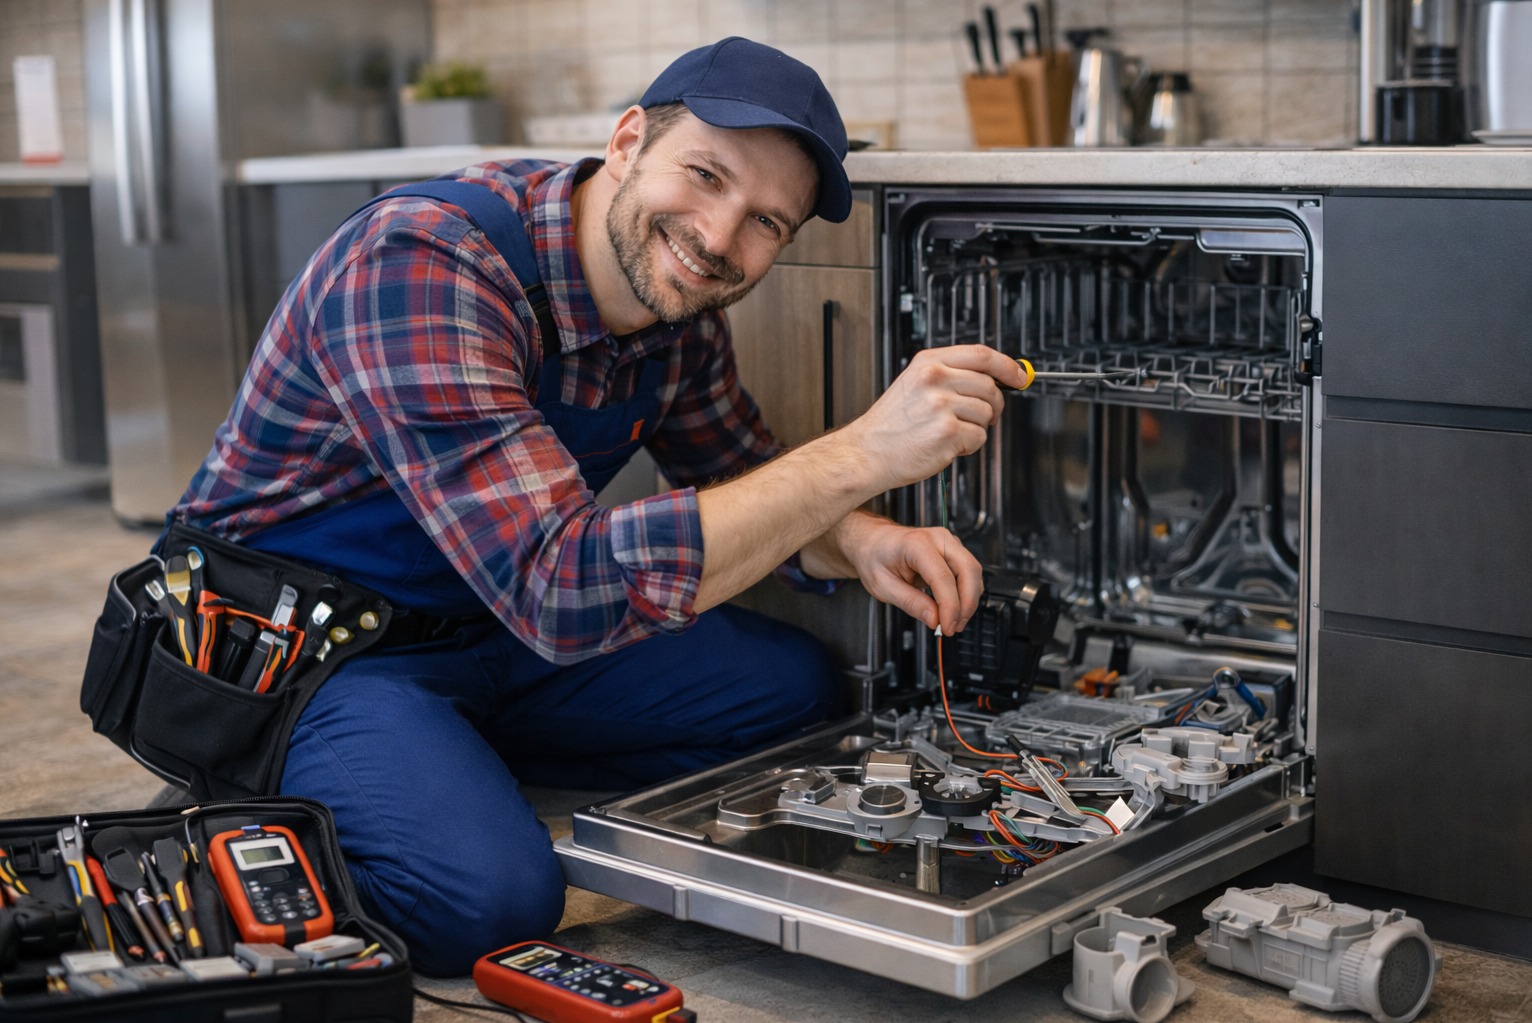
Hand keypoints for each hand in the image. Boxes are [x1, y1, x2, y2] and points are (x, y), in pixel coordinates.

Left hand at [833, 514, 983, 634]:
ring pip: (973, 571)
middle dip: (967, 603)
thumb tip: (935, 619)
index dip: (950, 607)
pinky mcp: (953, 550)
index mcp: (916, 544)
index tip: (946, 628)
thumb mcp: (882, 586)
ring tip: (954, 621)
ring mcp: (948, 542)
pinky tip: (954, 608)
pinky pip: (968, 572)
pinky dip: (966, 592)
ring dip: (969, 600)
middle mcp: (937, 538)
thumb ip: (910, 602)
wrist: (873, 541)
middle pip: (969, 570)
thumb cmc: (874, 558)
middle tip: (954, 627)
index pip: (943, 578)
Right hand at [839, 345, 1025, 493]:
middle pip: (989, 386)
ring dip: (976, 428)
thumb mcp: (915, 384)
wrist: (867, 453)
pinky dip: (968, 446)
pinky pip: (979, 437)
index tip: (1019, 376)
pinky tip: (946, 445)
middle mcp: (934, 379)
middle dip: (992, 405)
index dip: (1006, 366)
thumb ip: (951, 375)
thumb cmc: (891, 424)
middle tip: (980, 416)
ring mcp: (940, 405)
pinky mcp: (947, 432)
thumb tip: (996, 378)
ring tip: (951, 432)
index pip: (981, 354)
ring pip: (986, 414)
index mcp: (928, 363)